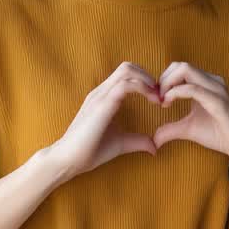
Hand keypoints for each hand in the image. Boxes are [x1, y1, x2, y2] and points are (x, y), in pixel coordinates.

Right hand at [45, 62, 161, 179]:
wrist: (67, 161)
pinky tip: (153, 102)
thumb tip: (155, 147)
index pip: (126, 73)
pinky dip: (144, 88)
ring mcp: (100, 96)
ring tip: (158, 97)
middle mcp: (101, 92)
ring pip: (126, 71)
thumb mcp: (121, 143)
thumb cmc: (90, 151)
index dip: (146, 80)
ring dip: (148, 80)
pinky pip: (125, 86)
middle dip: (148, 75)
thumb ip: (138, 141)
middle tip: (160, 94)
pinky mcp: (102, 105)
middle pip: (127, 67)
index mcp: (104, 96)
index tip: (159, 97)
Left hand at [153, 62, 228, 176]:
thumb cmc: (221, 135)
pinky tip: (168, 103)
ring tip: (162, 101)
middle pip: (181, 65)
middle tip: (157, 99)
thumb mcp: (189, 129)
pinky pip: (194, 89)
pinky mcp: (219, 102)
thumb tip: (153, 139)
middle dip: (163, 79)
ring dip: (168, 83)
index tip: (156, 99)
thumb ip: (171, 129)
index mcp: (206, 84)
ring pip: (186, 70)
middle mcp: (212, 82)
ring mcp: (217, 89)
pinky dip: (176, 93)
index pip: (180, 69)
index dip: (163, 80)